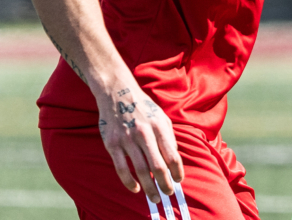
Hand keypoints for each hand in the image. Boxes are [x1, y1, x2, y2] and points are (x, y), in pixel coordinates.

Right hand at [96, 84, 183, 202]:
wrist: (117, 93)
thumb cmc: (143, 107)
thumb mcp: (161, 116)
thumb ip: (168, 136)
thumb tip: (174, 159)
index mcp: (159, 126)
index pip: (172, 155)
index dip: (177, 171)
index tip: (179, 180)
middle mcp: (144, 133)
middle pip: (158, 166)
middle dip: (165, 184)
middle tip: (168, 194)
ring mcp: (127, 139)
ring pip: (141, 170)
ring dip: (149, 188)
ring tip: (155, 198)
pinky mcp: (112, 144)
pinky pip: (121, 168)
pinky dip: (129, 182)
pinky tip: (136, 189)